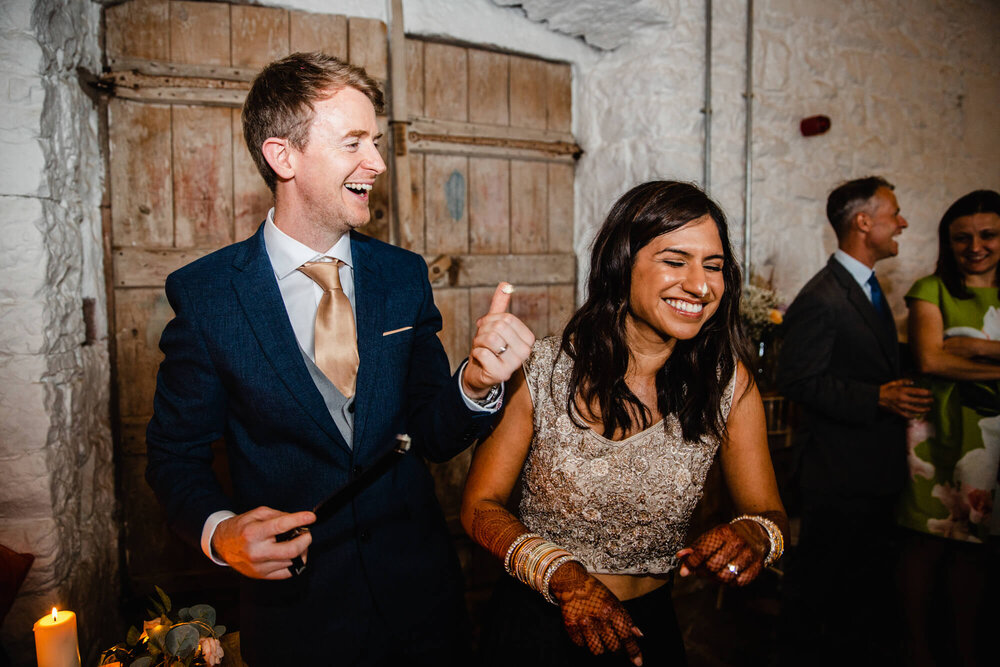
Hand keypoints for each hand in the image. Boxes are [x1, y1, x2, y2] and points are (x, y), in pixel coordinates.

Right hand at [211, 506, 314, 578]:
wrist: (222, 545)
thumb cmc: (241, 527)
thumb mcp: (257, 514)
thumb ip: (278, 515)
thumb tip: (299, 521)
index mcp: (253, 533)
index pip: (281, 526)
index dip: (299, 520)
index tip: (311, 517)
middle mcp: (256, 552)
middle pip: (291, 550)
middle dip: (305, 540)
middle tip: (307, 533)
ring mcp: (258, 567)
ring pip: (292, 561)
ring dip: (301, 550)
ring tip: (297, 541)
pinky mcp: (261, 576)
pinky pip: (287, 572)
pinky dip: (294, 562)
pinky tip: (292, 554)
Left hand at [462, 282, 535, 398]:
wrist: (479, 373)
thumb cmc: (489, 348)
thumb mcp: (494, 326)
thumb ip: (500, 306)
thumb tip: (505, 285)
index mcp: (528, 338)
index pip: (507, 318)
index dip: (491, 320)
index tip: (486, 328)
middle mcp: (526, 352)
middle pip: (498, 327)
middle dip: (483, 331)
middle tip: (482, 341)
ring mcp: (515, 364)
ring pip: (490, 339)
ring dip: (478, 342)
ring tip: (481, 349)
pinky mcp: (501, 374)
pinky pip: (483, 353)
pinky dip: (476, 354)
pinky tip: (481, 360)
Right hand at [549, 562, 643, 664]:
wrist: (571, 581)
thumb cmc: (595, 591)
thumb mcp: (614, 601)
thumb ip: (626, 619)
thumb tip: (639, 636)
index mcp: (612, 610)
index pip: (626, 636)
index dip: (633, 651)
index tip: (638, 662)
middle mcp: (599, 618)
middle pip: (614, 647)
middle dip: (618, 651)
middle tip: (617, 648)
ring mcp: (584, 623)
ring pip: (598, 651)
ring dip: (602, 649)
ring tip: (602, 642)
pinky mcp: (571, 626)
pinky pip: (581, 645)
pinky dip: (585, 643)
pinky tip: (587, 634)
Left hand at [676, 521, 766, 586]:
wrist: (754, 533)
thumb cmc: (726, 537)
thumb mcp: (710, 537)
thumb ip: (695, 548)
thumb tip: (679, 556)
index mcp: (723, 533)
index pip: (703, 551)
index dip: (691, 563)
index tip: (684, 571)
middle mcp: (737, 542)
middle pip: (713, 566)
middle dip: (702, 572)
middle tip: (700, 572)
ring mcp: (749, 554)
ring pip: (726, 576)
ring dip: (715, 580)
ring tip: (712, 575)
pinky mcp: (757, 565)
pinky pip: (739, 582)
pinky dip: (730, 583)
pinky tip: (726, 576)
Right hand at [878, 379, 932, 418]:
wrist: (876, 397)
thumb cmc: (885, 389)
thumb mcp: (894, 382)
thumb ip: (904, 381)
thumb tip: (913, 382)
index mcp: (902, 391)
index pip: (918, 392)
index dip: (926, 393)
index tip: (931, 393)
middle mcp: (903, 399)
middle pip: (919, 401)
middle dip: (927, 401)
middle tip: (932, 401)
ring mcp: (901, 406)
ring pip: (915, 409)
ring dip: (923, 409)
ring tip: (928, 409)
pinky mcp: (897, 411)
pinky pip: (907, 415)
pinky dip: (913, 416)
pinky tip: (916, 416)